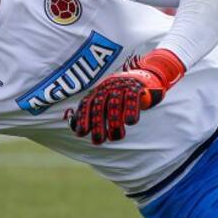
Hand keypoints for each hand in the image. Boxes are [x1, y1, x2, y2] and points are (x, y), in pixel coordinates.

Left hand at [67, 49, 185, 143]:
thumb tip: (74, 128)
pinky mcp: (136, 87)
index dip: (83, 118)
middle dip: (97, 124)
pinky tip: (130, 123)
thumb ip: (92, 113)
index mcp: (98, 91)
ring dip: (114, 122)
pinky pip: (131, 98)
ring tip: (115, 138)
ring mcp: (121, 86)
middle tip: (98, 141)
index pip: (87, 104)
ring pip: (114, 104)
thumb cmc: (120, 94)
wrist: (143, 76)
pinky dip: (130, 110)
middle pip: (99, 105)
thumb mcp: (105, 101)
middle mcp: (107, 87)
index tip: (81, 134)